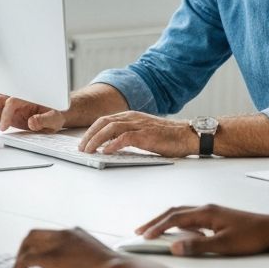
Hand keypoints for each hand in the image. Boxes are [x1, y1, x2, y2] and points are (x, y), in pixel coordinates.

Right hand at [0, 94, 65, 132]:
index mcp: (29, 98)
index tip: (4, 127)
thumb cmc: (55, 114)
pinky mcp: (6, 112)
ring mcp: (11, 106)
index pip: (13, 101)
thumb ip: (45, 119)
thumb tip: (32, 122)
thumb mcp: (55, 118)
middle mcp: (18, 99)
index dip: (7, 113)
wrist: (55, 114)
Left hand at [10, 227, 121, 267]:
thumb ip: (82, 257)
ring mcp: (56, 245)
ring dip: (18, 260)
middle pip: (33, 236)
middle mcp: (64, 234)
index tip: (34, 257)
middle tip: (20, 266)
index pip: (49, 234)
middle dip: (23, 250)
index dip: (37, 246)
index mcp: (75, 233)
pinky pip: (26, 260)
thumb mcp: (94, 257)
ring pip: (27, 245)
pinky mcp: (51, 258)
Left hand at [79, 111, 195, 157]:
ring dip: (96, 140)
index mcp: (131, 116)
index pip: (105, 120)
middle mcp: (132, 117)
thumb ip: (127, 134)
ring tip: (89, 150)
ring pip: (111, 128)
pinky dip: (113, 144)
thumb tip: (109, 145)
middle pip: (104, 122)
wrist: (187, 135)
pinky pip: (125, 137)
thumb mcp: (143, 132)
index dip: (91, 130)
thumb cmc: (167, 136)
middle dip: (89, 135)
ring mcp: (139, 125)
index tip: (83, 142)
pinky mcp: (146, 135)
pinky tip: (106, 151)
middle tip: (81, 148)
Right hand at [135, 204, 268, 255]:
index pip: (175, 219)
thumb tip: (174, 247)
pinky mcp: (217, 218)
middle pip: (174, 212)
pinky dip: (178, 223)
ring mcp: (212, 212)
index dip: (157, 228)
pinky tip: (179, 233)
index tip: (143, 236)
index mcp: (206, 213)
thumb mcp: (223, 245)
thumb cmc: (251, 237)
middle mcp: (206, 209)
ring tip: (153, 230)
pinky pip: (191, 218)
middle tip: (139, 230)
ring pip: (182, 213)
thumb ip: (197, 246)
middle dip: (155, 221)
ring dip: (166, 221)